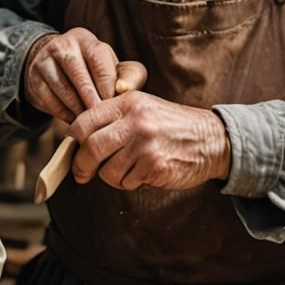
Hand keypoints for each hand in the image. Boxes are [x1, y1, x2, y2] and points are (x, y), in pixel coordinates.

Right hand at [24, 27, 121, 121]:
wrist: (56, 66)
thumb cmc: (95, 70)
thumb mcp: (114, 68)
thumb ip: (130, 77)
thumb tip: (124, 90)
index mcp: (86, 39)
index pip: (99, 61)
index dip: (108, 86)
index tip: (115, 105)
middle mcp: (63, 45)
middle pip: (80, 77)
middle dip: (93, 101)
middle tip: (103, 119)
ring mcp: (44, 61)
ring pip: (63, 90)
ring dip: (78, 110)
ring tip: (91, 122)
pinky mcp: (34, 79)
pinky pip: (50, 100)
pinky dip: (64, 114)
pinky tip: (75, 120)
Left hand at [68, 91, 231, 190]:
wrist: (211, 140)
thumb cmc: (171, 125)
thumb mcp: (143, 108)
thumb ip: (113, 118)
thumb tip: (77, 139)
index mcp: (129, 102)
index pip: (85, 120)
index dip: (74, 139)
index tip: (73, 148)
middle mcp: (136, 120)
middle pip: (91, 148)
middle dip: (82, 165)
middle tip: (82, 173)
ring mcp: (145, 144)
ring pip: (107, 170)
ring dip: (111, 176)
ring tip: (127, 169)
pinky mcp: (155, 166)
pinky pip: (127, 182)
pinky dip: (130, 182)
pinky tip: (144, 173)